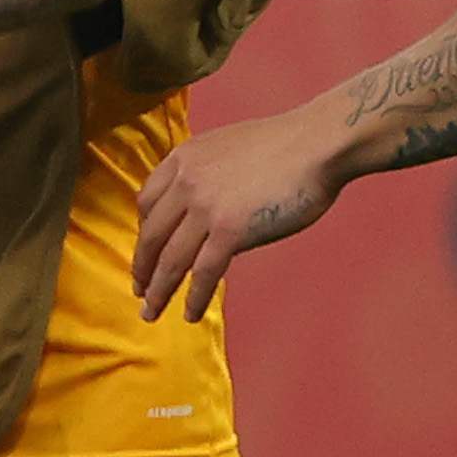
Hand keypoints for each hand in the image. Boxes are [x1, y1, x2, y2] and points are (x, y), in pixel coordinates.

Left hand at [133, 114, 341, 319]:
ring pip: (170, 259)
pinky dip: (194, 297)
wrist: (318, 143)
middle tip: (138, 290)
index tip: (146, 250)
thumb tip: (203, 206)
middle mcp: (186, 182)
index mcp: (184, 158)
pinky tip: (190, 313)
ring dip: (158, 290)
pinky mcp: (230, 230)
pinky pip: (203, 272)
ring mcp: (205, 207)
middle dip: (142, 267)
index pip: (147, 201)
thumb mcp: (228, 148)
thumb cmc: (286, 145)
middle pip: (151, 234)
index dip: (144, 231)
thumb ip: (206, 174)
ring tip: (151, 312)